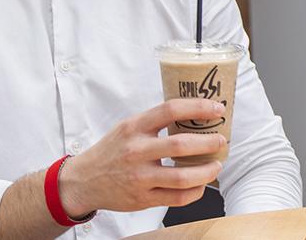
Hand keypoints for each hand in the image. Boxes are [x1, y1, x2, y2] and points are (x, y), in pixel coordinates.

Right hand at [58, 99, 228, 216]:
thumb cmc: (112, 150)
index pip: (170, 110)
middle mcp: (136, 151)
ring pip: (182, 177)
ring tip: (216, 166)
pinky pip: (176, 198)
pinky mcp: (142, 198)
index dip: (198, 107)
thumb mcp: (128, 127)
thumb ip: (155, 121)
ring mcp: (139, 177)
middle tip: (221, 141)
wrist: (83, 180)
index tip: (217, 109)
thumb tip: (194, 113)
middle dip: (208, 143)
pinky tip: (201, 185)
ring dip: (206, 172)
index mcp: (135, 127)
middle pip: (180, 145)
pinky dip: (194, 192)